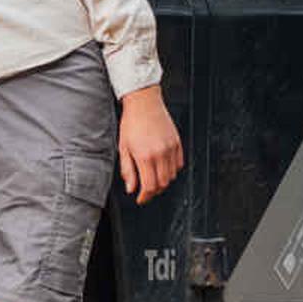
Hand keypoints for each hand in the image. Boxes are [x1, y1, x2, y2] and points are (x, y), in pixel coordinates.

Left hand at [115, 87, 184, 201]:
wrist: (144, 102)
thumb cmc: (131, 123)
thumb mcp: (124, 147)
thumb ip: (128, 170)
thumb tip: (131, 188)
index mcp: (145, 156)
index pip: (149, 186)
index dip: (145, 197)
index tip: (141, 199)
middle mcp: (160, 154)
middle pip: (162, 184)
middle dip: (154, 191)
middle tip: (146, 191)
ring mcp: (171, 148)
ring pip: (172, 175)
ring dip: (163, 181)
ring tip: (153, 178)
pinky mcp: (177, 143)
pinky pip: (179, 164)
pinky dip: (172, 170)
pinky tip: (163, 167)